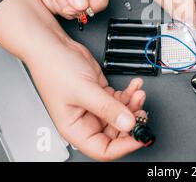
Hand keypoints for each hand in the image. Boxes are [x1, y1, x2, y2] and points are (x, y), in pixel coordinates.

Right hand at [27, 38, 146, 160]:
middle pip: (116, 132)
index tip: (139, 135)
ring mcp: (95, 106)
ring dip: (133, 104)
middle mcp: (86, 120)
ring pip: (121, 114)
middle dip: (132, 121)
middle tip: (142, 111)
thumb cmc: (54, 68)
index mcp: (76, 128)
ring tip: (138, 92)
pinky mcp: (101, 93)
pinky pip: (121, 99)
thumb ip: (108, 108)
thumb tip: (128, 123)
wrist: (53, 46)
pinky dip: (130, 94)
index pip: (103, 149)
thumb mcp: (84, 90)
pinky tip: (134, 85)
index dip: (124, 146)